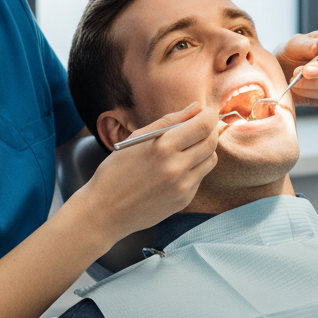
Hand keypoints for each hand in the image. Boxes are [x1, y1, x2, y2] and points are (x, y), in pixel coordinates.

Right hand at [75, 103, 219, 241]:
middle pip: (211, 142)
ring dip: (205, 149)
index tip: (205, 112)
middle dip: (210, 129)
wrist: (105, 210)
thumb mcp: (138, 137)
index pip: (204, 125)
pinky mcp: (184, 200)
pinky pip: (200, 177)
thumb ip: (171, 120)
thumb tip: (197, 107)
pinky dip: (194, 167)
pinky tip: (176, 167)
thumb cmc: (117, 169)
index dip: (209, 115)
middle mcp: (176, 168)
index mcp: (163, 147)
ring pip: (210, 160)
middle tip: (200, 125)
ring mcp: (182, 187)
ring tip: (187, 146)